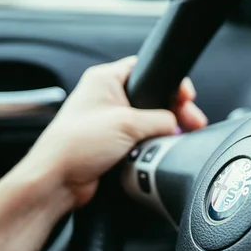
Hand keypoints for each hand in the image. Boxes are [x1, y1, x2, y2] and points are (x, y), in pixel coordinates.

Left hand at [19, 56, 207, 205]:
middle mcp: (107, 98)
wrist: (58, 181)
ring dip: (164, 131)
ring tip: (180, 138)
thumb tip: (177, 124)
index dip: (170, 81)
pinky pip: (142, 140)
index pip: (146, 69)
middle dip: (174, 110)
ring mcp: (111, 122)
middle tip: (192, 121)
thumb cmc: (76, 145)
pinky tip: (163, 150)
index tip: (187, 96)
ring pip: (149, 122)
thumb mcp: (127, 123)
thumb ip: (160, 119)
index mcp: (105, 79)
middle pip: (153, 97)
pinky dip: (153, 145)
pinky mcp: (114, 144)